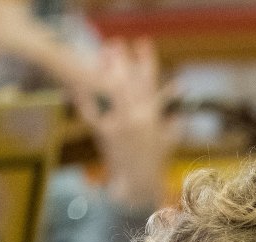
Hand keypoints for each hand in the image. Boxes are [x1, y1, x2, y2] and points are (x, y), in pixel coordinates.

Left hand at [72, 38, 178, 208]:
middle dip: (123, 60)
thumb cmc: (155, 163)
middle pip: (129, 81)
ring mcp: (119, 125)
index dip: (147, 61)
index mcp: (153, 117)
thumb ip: (174, 123)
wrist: (139, 184)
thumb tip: (179, 110)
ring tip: (100, 55)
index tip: (143, 42)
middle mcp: (137, 118)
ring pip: (112, 92)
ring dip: (106, 72)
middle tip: (115, 43)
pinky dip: (84, 100)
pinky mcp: (104, 134)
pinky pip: (92, 113)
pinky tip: (76, 87)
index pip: (151, 82)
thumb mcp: (169, 141)